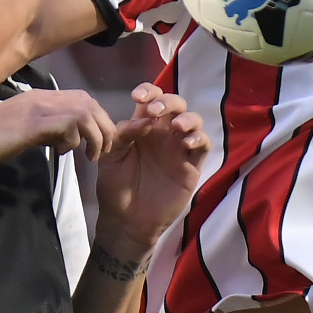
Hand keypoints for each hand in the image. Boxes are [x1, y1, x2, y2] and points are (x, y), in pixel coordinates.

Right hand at [0, 89, 121, 159]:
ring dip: (95, 135)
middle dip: (104, 127)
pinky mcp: (33, 122)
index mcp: (40, 96)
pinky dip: (76, 140)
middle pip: (89, 102)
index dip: (96, 118)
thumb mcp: (24, 131)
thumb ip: (46, 130)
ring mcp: (38, 107)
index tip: (96, 141)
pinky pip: (70, 124)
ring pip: (85, 111)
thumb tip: (64, 140)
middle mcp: (42, 97)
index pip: (81, 98)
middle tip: (102, 150)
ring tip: (91, 155)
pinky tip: (64, 153)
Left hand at [96, 85, 211, 242]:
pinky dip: (198, 138)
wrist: (126, 220)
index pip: (151, 99)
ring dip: (187, 118)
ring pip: (193, 121)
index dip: (148, 91)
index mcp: (143, 127)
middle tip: (155, 110)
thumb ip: (122, 134)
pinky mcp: (192, 166)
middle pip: (175, 105)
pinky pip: (203, 145)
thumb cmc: (116, 186)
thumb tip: (144, 120)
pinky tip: (186, 142)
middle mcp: (163, 134)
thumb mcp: (110, 156)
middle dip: (168, 101)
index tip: (138, 97)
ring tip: (176, 126)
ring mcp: (179, 149)